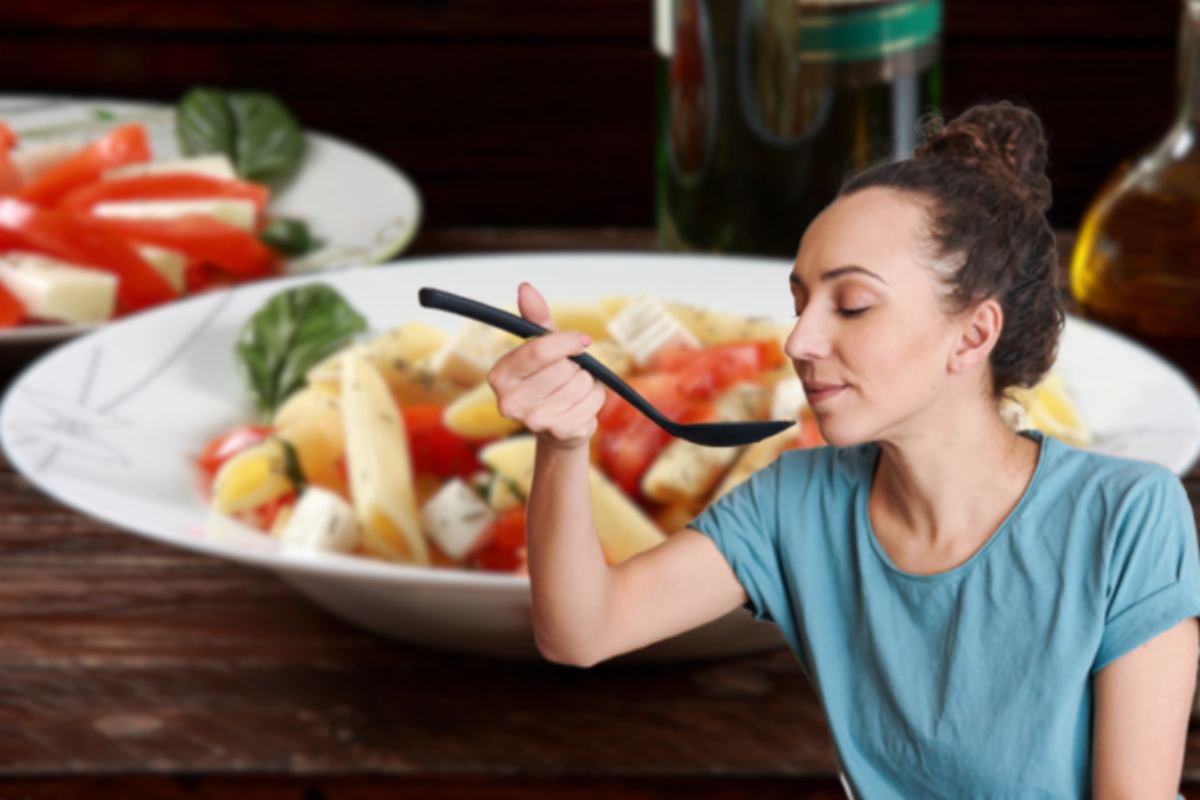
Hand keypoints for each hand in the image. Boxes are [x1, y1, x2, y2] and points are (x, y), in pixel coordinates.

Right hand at [485, 282, 607, 449]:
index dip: (566, 342)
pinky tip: (582, 404)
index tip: (581, 341)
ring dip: (588, 382)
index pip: (539, 351)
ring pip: (580, 384)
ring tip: (575, 388)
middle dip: (576, 366)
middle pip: (563, 369)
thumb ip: (535, 318)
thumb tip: (525, 287)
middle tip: (568, 374)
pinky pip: (592, 404)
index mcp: (500, 375)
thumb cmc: (548, 377)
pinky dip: (595, 398)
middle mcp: (509, 402)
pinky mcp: (558, 433)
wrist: (556, 424)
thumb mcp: (541, 346)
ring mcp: (533, 421)